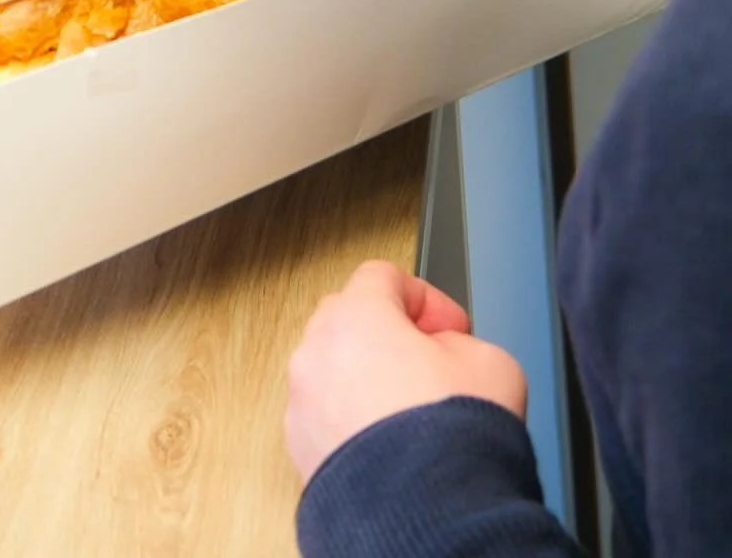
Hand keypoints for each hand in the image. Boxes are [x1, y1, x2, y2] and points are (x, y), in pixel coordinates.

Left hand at [285, 260, 526, 484]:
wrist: (430, 517)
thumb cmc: (452, 440)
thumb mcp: (491, 361)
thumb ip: (463, 340)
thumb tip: (449, 352)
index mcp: (356, 315)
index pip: (383, 276)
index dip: (427, 298)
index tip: (451, 327)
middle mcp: (317, 352)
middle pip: (350, 318)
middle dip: (391, 334)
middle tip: (432, 363)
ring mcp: (303, 403)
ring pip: (334, 371)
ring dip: (370, 381)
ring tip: (415, 413)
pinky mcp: (301, 451)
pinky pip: (327, 418)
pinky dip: (355, 423)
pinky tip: (395, 448)